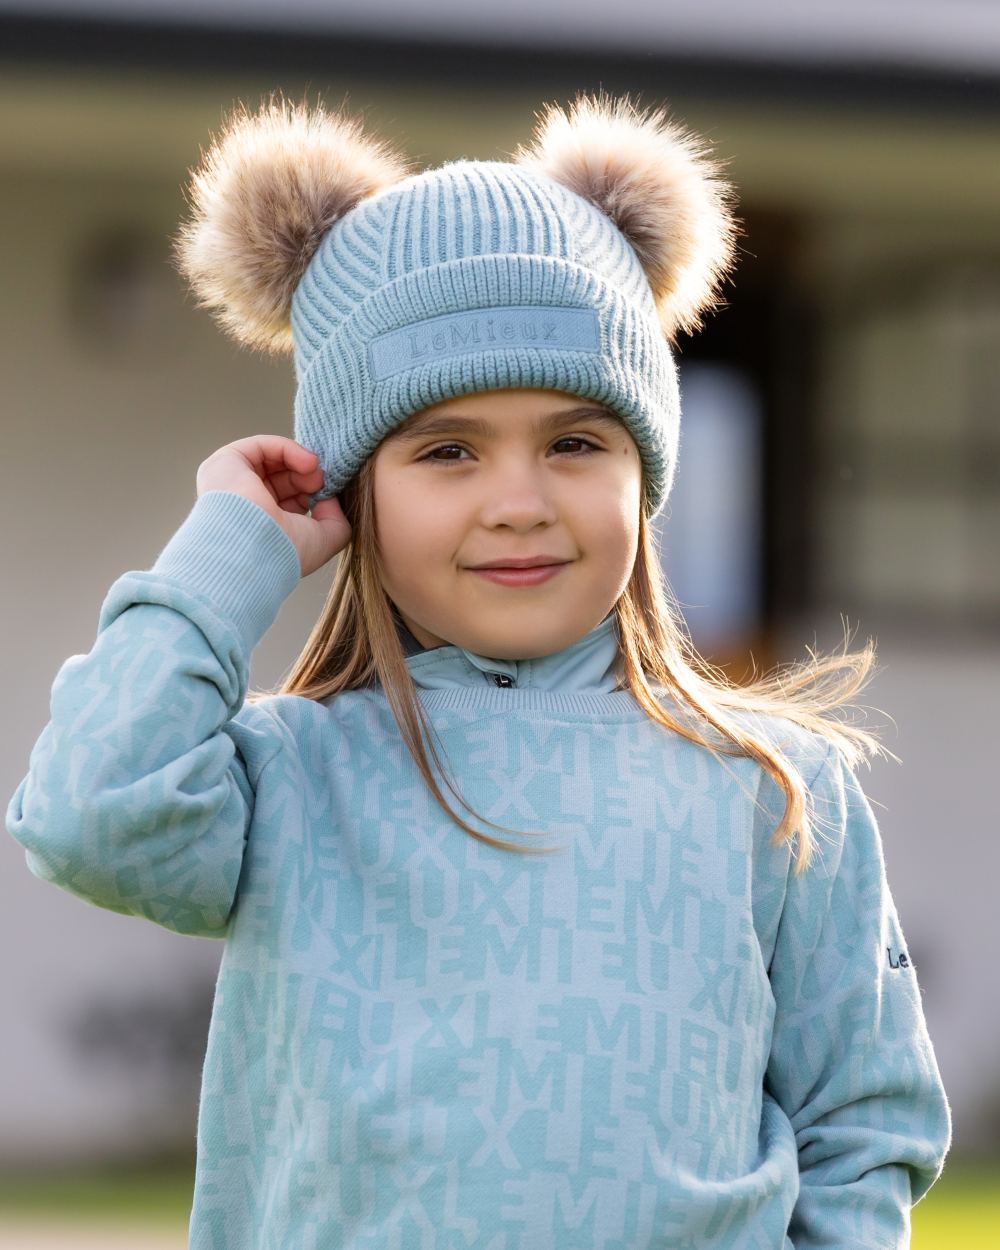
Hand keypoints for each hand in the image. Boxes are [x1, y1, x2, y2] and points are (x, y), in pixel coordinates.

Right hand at [196, 435, 351, 577]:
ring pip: (271, 460)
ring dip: (300, 461)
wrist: (253, 549)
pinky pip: (260, 446)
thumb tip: (330, 497)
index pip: (289, 500)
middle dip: (307, 477)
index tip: (328, 496)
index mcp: (262, 527)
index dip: (311, 493)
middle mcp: (244, 505)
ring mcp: (232, 484)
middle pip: (281, 478)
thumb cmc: (286, 551)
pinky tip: (308, 462)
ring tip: (315, 470)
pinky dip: (287, 448)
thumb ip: (336, 518)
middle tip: (322, 483)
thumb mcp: (325, 539)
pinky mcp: (225, 464)